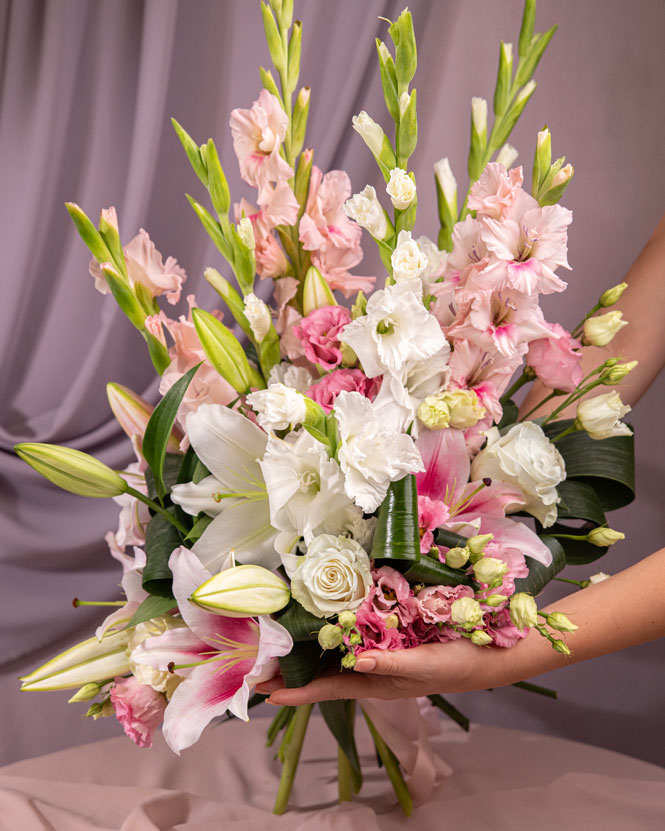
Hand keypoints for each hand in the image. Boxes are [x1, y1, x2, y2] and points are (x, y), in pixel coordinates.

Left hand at [256, 638, 506, 704]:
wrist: (489, 658)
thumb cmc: (458, 664)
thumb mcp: (426, 665)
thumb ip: (392, 663)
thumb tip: (356, 661)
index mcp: (379, 683)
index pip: (330, 689)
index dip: (298, 691)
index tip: (267, 691)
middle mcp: (374, 672)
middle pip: (325, 675)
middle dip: (293, 672)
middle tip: (259, 667)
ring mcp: (382, 658)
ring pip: (336, 658)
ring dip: (308, 655)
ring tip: (279, 649)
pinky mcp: (392, 642)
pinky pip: (355, 640)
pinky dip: (334, 635)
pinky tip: (324, 625)